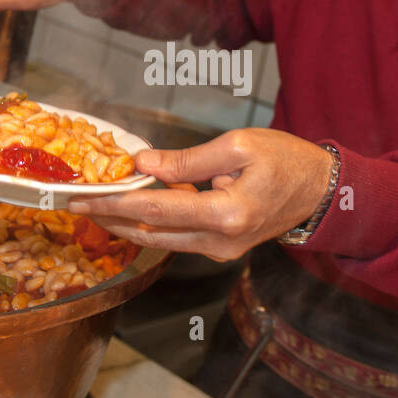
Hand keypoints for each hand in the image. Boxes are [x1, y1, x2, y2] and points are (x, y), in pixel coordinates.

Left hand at [66, 129, 334, 260]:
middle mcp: (220, 242)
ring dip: (128, 224)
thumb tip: (143, 165)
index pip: (154, 212)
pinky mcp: (222, 250)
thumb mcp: (237, 146)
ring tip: (97, 204)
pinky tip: (134, 208)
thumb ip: (187, 160)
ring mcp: (221, 251)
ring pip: (162, 240)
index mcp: (225, 215)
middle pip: (151, 234)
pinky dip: (153, 224)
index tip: (80, 198)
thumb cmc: (286, 160)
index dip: (113, 204)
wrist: (322, 191)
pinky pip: (179, 238)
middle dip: (110, 218)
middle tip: (76, 204)